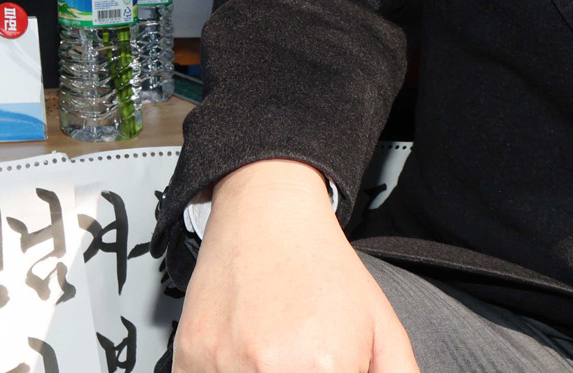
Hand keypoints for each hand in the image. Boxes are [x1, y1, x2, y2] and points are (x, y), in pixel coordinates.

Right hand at [174, 160, 417, 372]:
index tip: (330, 368)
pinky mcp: (189, 358)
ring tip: (272, 353)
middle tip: (300, 356)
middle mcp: (269, 369)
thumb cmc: (323, 268)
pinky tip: (243, 354)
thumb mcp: (384, 330)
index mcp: (325, 368)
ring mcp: (223, 364)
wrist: (268, 214)